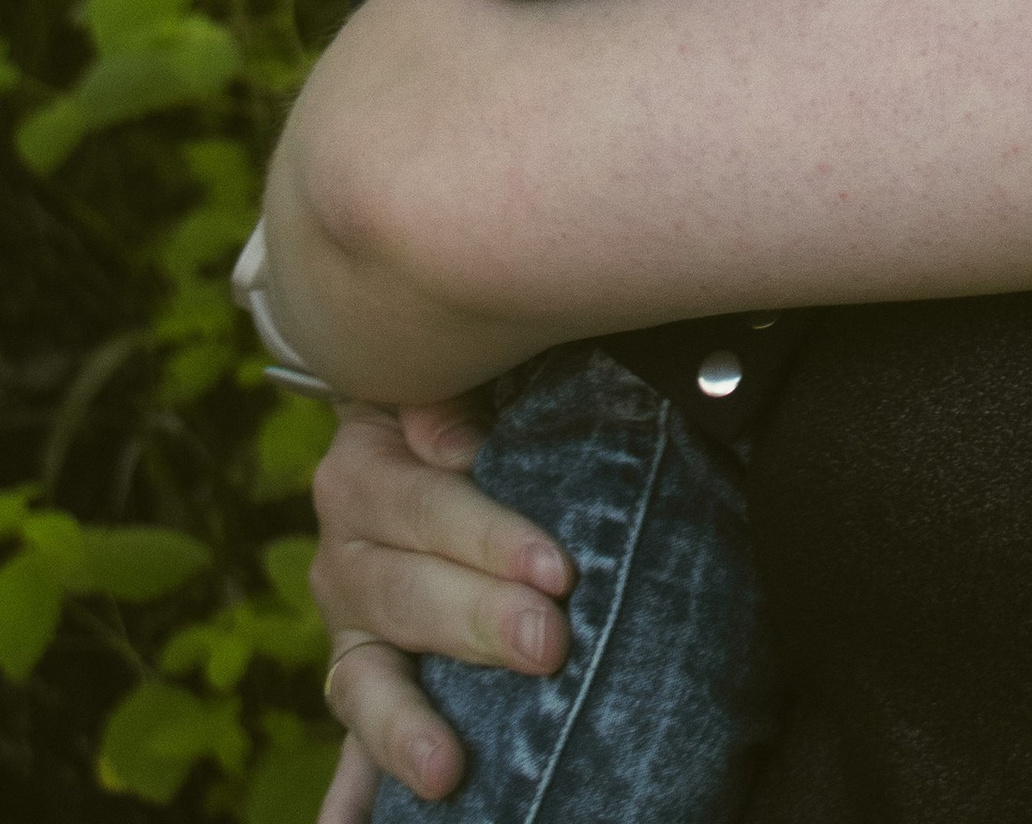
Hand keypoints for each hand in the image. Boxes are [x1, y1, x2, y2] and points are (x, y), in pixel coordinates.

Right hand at [308, 397, 573, 810]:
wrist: (424, 426)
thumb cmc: (469, 402)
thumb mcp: (453, 379)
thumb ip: (450, 396)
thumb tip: (456, 440)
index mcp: (363, 474)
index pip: (424, 506)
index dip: (489, 538)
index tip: (558, 571)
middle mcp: (343, 556)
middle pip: (405, 596)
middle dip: (478, 624)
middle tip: (549, 646)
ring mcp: (350, 629)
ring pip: (364, 681)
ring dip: (404, 728)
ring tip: (444, 770)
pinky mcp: (362, 682)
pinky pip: (350, 746)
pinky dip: (349, 795)